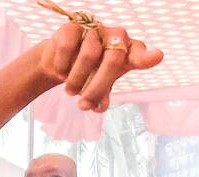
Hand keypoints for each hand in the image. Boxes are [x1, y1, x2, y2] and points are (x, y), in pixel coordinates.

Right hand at [43, 21, 162, 112]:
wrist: (60, 62)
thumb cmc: (87, 73)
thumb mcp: (98, 86)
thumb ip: (102, 95)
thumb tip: (98, 108)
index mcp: (128, 51)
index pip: (140, 54)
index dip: (147, 56)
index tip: (156, 56)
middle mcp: (115, 36)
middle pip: (112, 61)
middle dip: (97, 87)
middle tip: (84, 105)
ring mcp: (95, 30)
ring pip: (89, 56)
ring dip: (76, 80)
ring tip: (70, 92)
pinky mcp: (73, 28)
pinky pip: (68, 47)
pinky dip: (62, 66)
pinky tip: (60, 73)